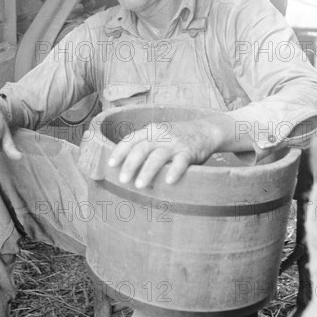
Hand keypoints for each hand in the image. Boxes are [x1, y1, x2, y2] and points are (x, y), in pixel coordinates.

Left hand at [107, 120, 221, 187]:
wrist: (205, 130)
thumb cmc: (176, 138)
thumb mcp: (158, 136)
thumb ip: (144, 146)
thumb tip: (124, 168)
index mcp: (150, 131)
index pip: (130, 139)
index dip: (119, 152)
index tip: (110, 164)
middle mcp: (160, 135)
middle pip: (141, 149)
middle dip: (130, 165)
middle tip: (122, 180)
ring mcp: (174, 143)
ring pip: (158, 157)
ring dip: (147, 171)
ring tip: (140, 186)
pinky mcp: (189, 151)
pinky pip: (180, 162)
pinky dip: (174, 171)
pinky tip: (169, 181)